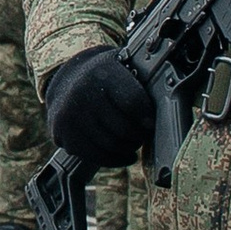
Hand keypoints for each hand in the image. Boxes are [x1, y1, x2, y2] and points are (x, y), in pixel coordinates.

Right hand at [44, 46, 150, 167]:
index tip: (151, 123)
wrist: (67, 81)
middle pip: (124, 129)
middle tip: (142, 135)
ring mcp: (69, 116)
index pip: (134, 102)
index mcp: (102, 73)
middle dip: (138, 136)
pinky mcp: (61, 134)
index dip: (147, 117)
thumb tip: (168, 108)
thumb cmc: (103, 78)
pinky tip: (121, 155)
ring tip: (132, 143)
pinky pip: (95, 156)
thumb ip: (142, 86)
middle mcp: (82, 93)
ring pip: (111, 146)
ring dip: (127, 149)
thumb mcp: (122, 69)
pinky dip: (113, 160)